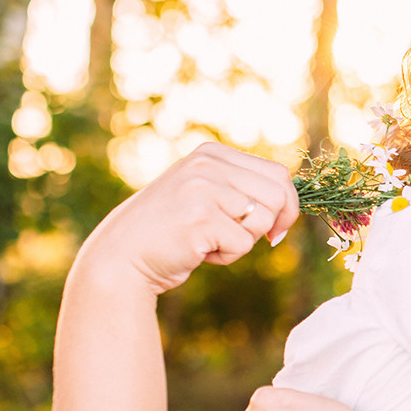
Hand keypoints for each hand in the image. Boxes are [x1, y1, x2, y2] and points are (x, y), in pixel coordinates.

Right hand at [78, 142, 296, 294]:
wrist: (120, 256)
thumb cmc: (169, 232)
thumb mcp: (202, 194)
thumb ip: (238, 188)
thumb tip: (289, 202)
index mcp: (211, 154)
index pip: (277, 173)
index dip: (286, 205)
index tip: (276, 228)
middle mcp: (208, 164)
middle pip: (278, 195)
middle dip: (269, 225)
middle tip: (237, 239)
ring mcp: (203, 188)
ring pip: (263, 220)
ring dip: (242, 242)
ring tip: (208, 242)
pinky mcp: (201, 217)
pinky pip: (242, 244)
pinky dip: (226, 256)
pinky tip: (197, 252)